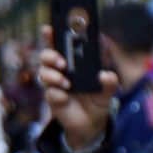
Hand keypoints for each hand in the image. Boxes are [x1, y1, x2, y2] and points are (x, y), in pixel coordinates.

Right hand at [38, 24, 118, 150]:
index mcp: (74, 62)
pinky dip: (57, 94)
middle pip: (46, 55)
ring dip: (53, 76)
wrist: (91, 124)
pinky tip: (65, 98)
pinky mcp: (52, 98)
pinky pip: (50, 93)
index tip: (48, 29)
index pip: (61, 44)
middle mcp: (61, 70)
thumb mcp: (107, 91)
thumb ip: (109, 83)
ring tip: (66, 83)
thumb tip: (105, 75)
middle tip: (62, 62)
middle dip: (51, 55)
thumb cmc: (97, 100)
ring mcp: (55, 84)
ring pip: (44, 73)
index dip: (52, 35)